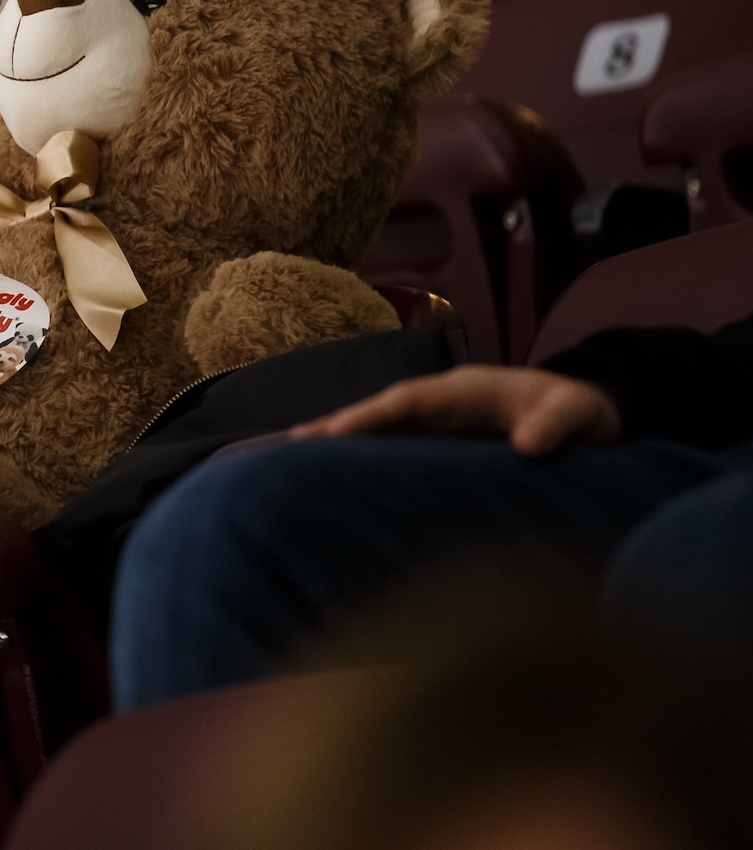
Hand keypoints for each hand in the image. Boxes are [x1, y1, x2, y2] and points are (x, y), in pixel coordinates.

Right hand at [290, 365, 621, 455]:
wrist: (587, 414)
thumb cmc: (579, 409)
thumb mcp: (578, 413)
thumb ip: (557, 424)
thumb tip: (529, 447)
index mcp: (462, 391)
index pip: (406, 401)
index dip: (369, 416)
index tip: (333, 433)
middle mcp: (439, 405)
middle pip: (377, 414)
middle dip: (334, 428)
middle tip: (285, 447)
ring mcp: (436, 426)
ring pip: (378, 433)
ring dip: (337, 445)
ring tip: (289, 464)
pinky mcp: (438, 447)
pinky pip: (392, 452)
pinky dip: (359, 461)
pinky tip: (333, 482)